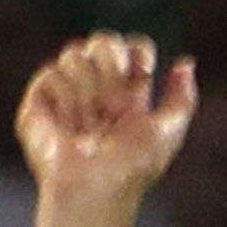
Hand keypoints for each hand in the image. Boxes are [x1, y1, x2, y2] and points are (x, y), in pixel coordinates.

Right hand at [16, 32, 195, 203]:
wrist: (92, 187)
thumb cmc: (132, 167)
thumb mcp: (168, 133)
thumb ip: (182, 98)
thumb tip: (185, 63)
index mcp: (131, 92)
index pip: (134, 47)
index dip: (138, 52)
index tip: (142, 72)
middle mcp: (99, 87)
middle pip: (103, 40)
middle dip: (112, 64)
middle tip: (116, 102)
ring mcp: (69, 90)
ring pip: (75, 52)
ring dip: (90, 90)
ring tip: (93, 125)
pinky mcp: (41, 97)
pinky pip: (52, 71)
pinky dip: (66, 99)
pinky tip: (71, 126)